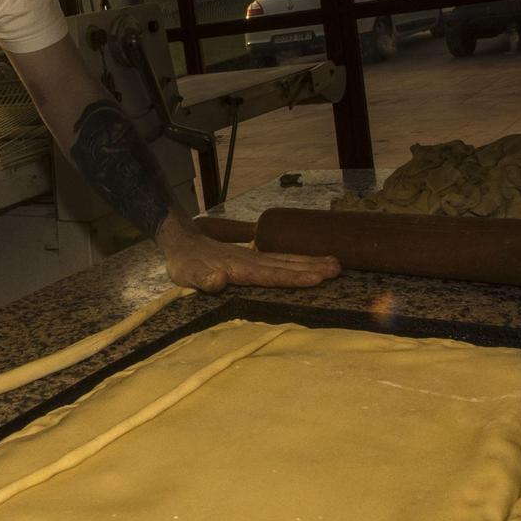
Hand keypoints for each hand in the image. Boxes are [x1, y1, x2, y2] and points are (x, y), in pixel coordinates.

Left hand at [159, 222, 339, 292]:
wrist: (182, 241)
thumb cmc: (185, 263)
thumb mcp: (186, 274)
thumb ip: (202, 278)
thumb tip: (218, 279)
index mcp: (239, 268)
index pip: (271, 275)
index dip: (293, 277)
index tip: (316, 278)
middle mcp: (251, 261)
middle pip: (285, 265)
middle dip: (312, 268)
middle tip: (338, 269)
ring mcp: (254, 258)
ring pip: (286, 260)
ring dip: (310, 262)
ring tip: (335, 264)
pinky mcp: (253, 259)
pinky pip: (280, 260)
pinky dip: (298, 261)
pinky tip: (312, 263)